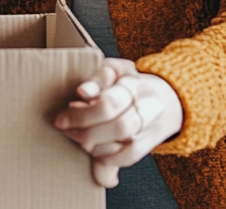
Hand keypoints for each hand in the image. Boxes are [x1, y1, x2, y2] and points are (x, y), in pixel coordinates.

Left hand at [54, 57, 182, 188]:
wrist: (162, 98)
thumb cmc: (125, 80)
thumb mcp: (111, 68)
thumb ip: (96, 78)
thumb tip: (82, 92)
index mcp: (135, 84)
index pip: (111, 103)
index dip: (85, 113)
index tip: (63, 115)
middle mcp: (148, 107)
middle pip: (119, 127)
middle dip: (86, 130)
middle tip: (64, 126)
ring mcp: (150, 128)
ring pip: (125, 146)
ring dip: (95, 145)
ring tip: (75, 135)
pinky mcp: (148, 145)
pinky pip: (130, 157)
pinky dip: (108, 157)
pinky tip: (92, 149)